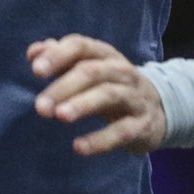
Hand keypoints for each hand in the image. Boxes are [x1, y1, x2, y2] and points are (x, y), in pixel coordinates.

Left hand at [29, 34, 166, 155]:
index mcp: (105, 55)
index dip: (58, 56)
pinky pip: (122, 130)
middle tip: (40, 106)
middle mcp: (121, 71)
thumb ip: (60, 58)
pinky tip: (79, 147)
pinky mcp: (143, 124)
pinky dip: (101, 139)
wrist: (159, 110)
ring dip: (82, 105)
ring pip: (108, 95)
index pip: (80, 47)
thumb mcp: (89, 68)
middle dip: (63, 87)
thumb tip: (34, 52)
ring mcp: (135, 97)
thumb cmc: (111, 86)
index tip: (36, 70)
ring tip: (60, 116)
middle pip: (92, 72)